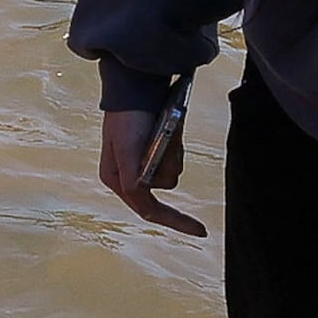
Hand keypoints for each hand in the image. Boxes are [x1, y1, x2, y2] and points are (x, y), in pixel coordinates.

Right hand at [98, 106, 203, 236]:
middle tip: (166, 140)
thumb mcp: (125, 151)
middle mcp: (129, 175)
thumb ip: (132, 180)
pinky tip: (169, 128)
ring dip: (174, 152)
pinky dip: (176, 145)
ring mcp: (144, 162)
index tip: (201, 230)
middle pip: (165, 185)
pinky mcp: (156, 150)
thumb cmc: (126, 118)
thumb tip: (144, 201)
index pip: (148, 210)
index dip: (175, 221)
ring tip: (166, 129)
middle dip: (170, 163)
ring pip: (172, 171)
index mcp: (116, 180)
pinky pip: (174, 157)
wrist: (135, 87)